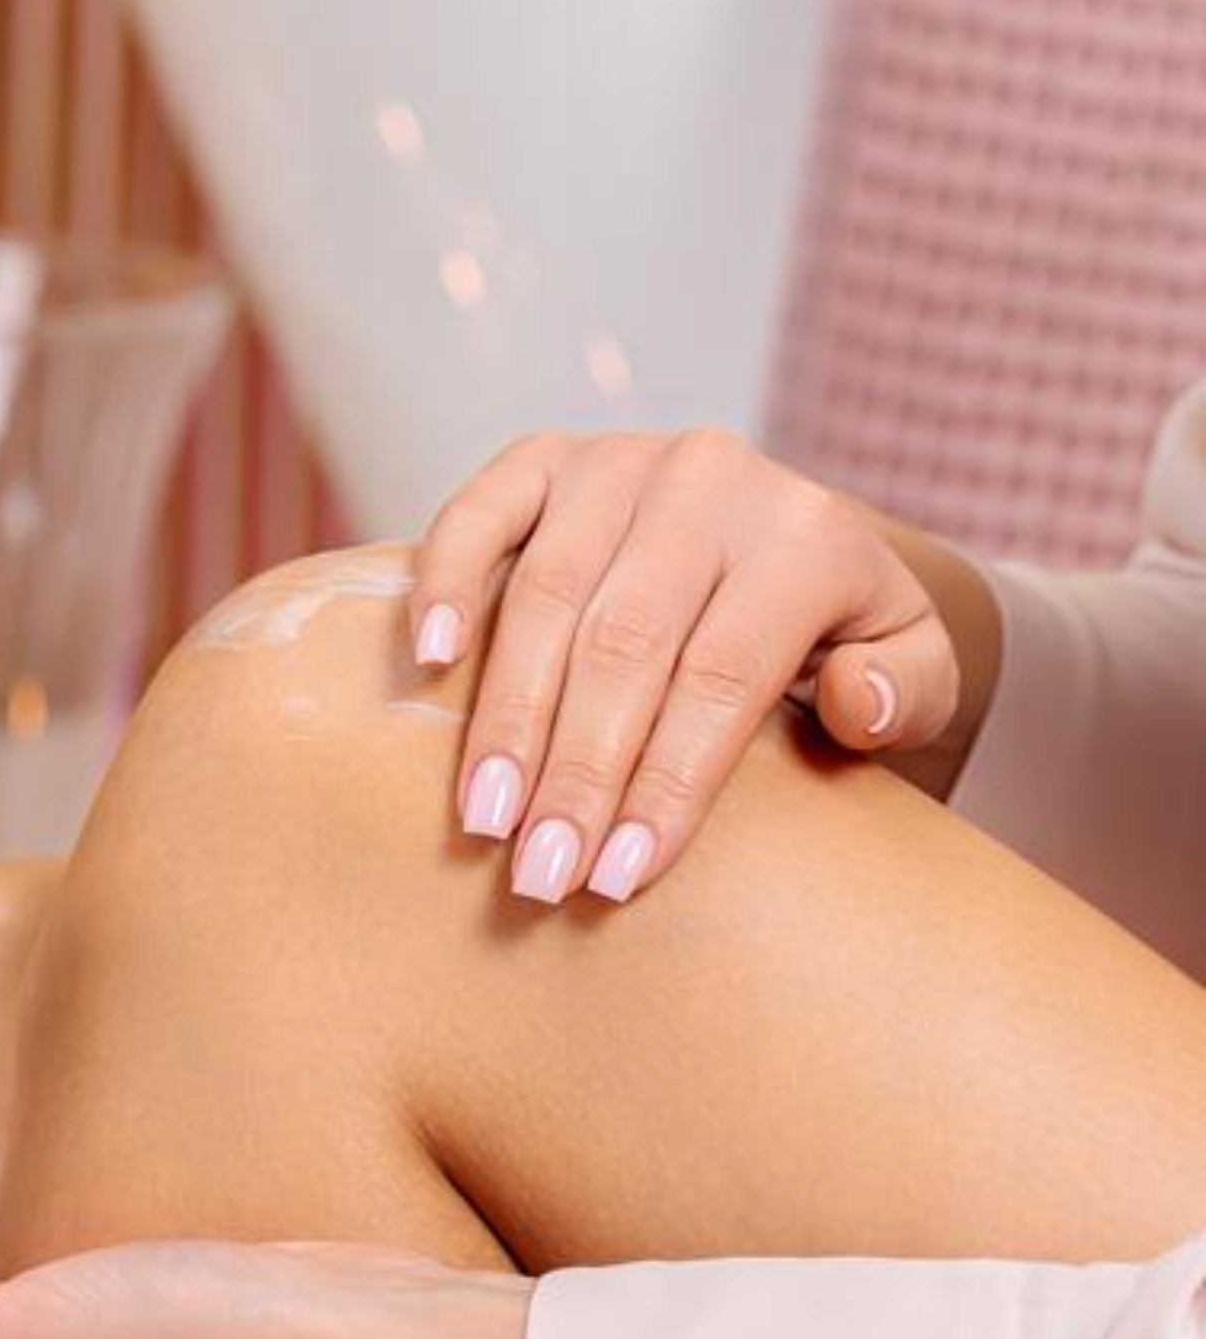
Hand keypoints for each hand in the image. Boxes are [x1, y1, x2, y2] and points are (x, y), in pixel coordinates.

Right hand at [408, 428, 982, 903]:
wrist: (780, 536)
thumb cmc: (834, 636)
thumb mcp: (913, 666)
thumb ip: (909, 689)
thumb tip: (856, 700)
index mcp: (808, 534)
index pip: (722, 674)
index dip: (666, 782)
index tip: (618, 877)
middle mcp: (711, 479)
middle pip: (625, 643)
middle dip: (576, 772)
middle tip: (540, 875)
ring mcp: (618, 462)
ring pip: (546, 594)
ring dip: (505, 717)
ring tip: (483, 819)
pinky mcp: (544, 461)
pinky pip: (479, 513)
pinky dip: (444, 584)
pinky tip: (425, 664)